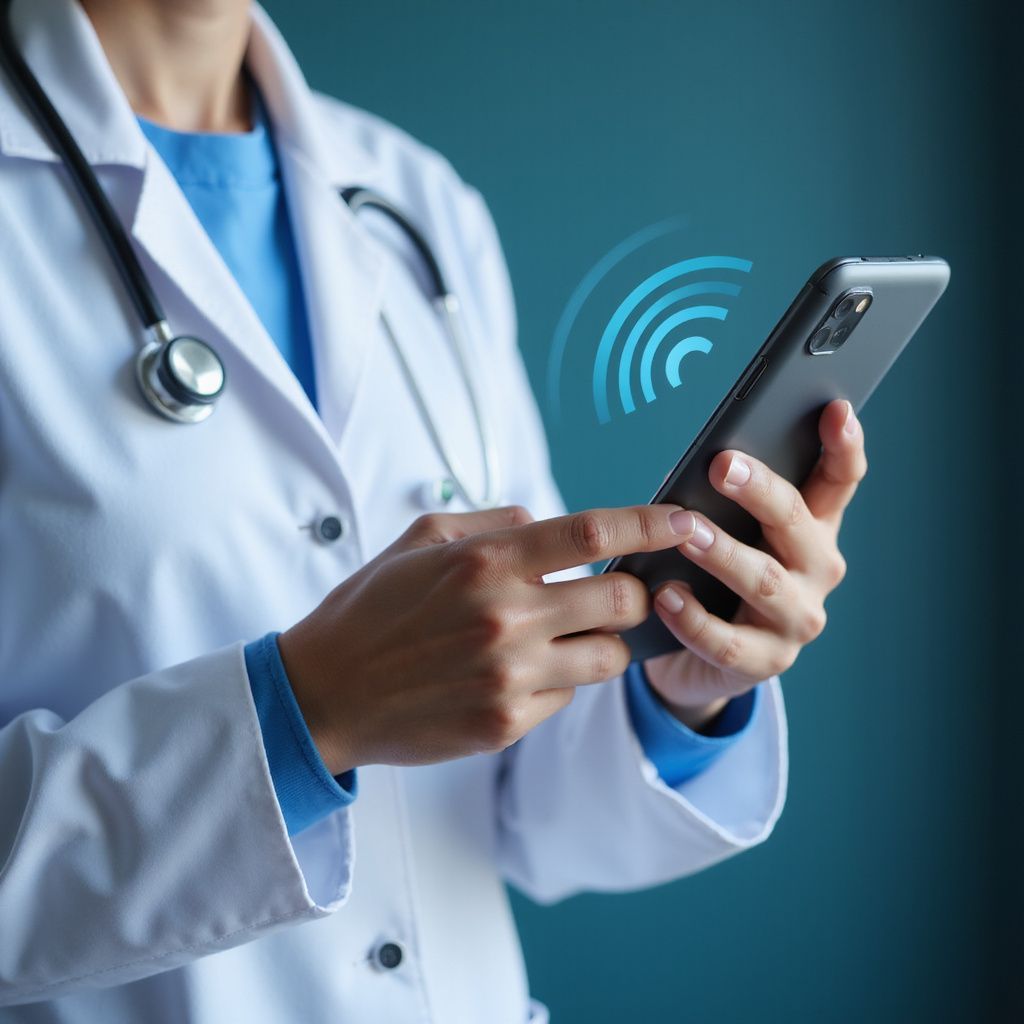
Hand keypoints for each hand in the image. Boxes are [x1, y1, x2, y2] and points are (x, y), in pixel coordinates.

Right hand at [278, 503, 694, 773]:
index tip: (685, 520)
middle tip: (615, 591)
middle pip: (621, 601)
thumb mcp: (420, 540)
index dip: (651, 524)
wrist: (325, 693)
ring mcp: (509, 677)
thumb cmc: (371, 607)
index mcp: (486, 562)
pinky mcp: (506, 724)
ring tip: (563, 635)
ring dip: (601, 642)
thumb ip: (494, 523)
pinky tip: (516, 672)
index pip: (594, 533)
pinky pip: (567, 697)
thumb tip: (549, 522)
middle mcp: (506, 618)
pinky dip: (558, 681)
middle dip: (633, 593)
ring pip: (608, 658)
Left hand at [643, 399, 866, 729]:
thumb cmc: (714, 575)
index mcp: (812, 527)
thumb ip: (720, 500)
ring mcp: (796, 620)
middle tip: (722, 465)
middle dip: (761, 491)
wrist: (699, 657)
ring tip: (686, 531)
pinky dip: (693, 619)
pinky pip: (728, 641)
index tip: (836, 410)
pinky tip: (665, 597)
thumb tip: (694, 469)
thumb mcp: (726, 530)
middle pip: (796, 523)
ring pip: (764, 582)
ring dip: (723, 553)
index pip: (838, 482)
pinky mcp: (764, 663)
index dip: (843, 446)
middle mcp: (816, 570)